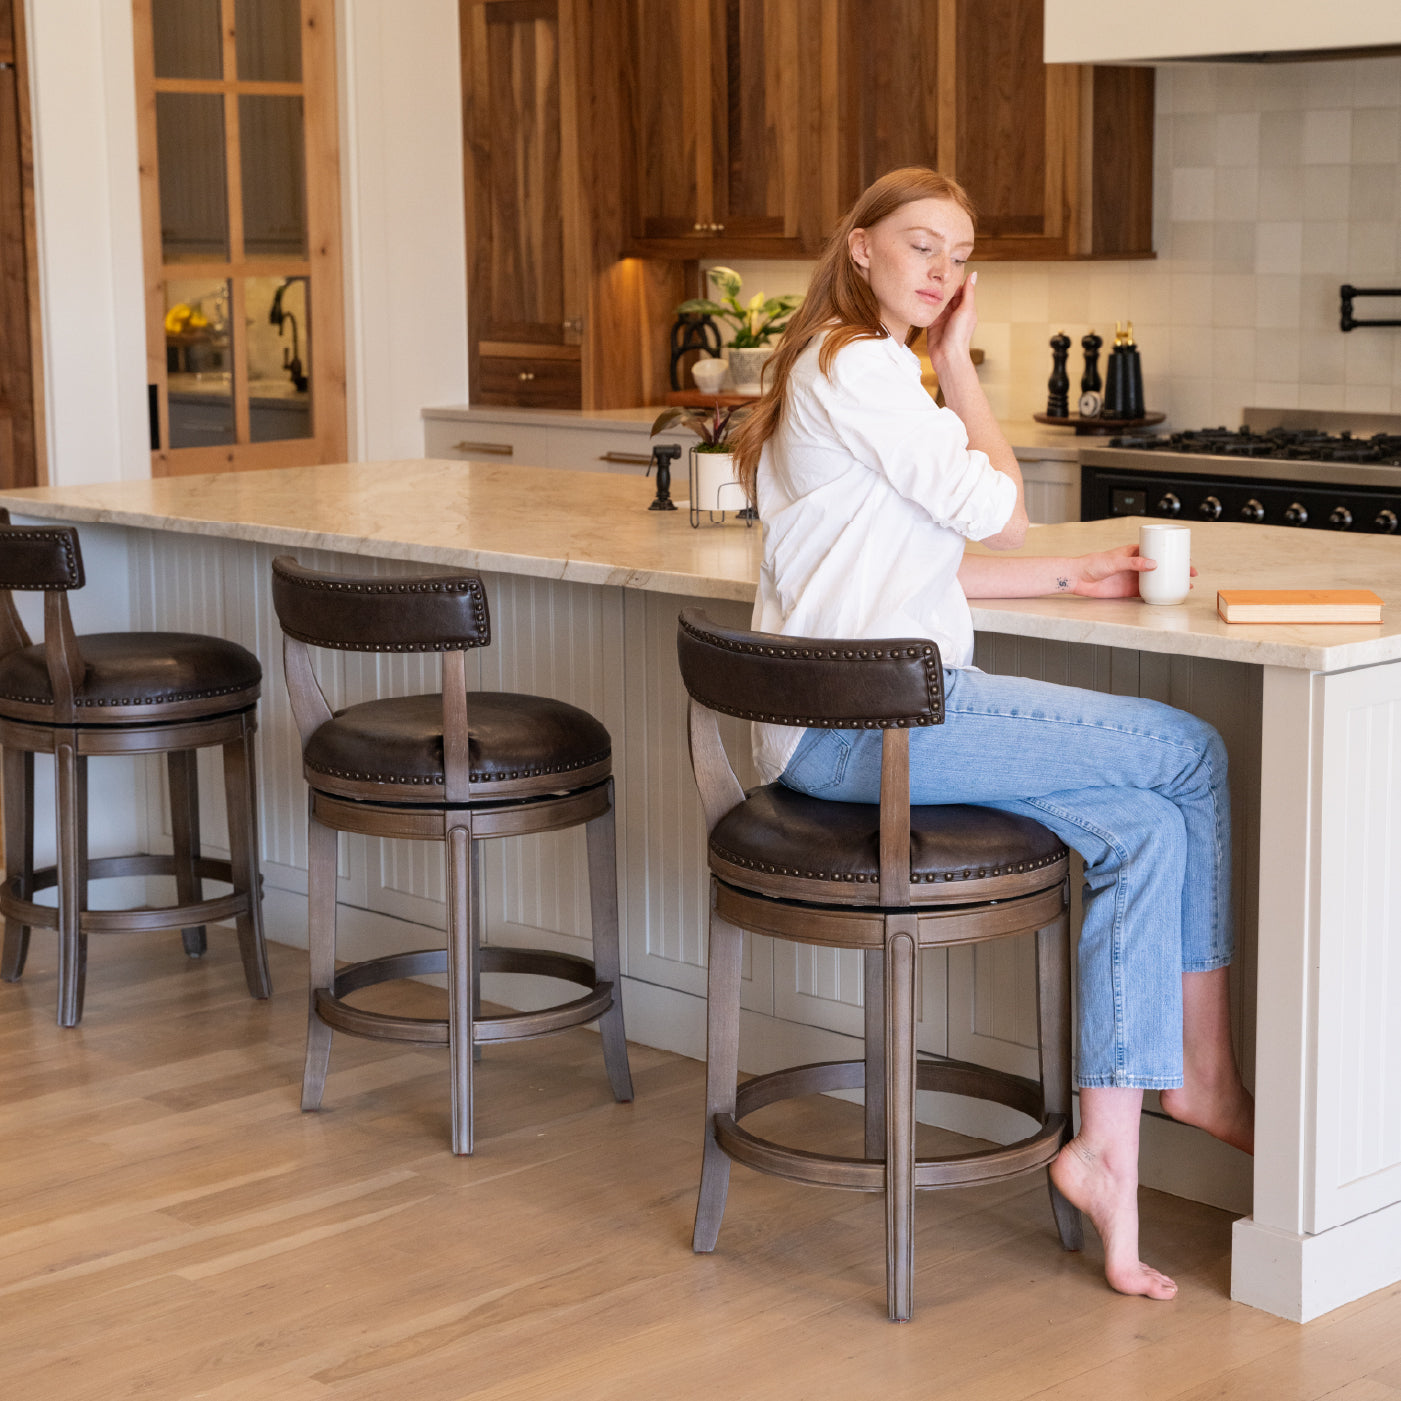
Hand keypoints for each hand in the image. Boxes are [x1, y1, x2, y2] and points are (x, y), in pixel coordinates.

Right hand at [925, 270, 978, 372]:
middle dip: (941, 288)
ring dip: (932, 295)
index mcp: (965, 308)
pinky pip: (928, 311)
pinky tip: (920, 296)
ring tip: (924, 283)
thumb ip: (968, 292)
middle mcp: (954, 312)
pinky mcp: (932, 323)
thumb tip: (973, 274)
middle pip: (947, 295)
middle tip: (932, 275)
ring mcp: (943, 318)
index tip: (945, 271)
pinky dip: (925, 305)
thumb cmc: (960, 335)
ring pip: (937, 301)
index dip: (953, 281)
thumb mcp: (966, 309)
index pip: (959, 289)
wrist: (947, 355)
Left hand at [1071, 544, 1197, 598]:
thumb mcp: (1115, 561)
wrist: (1079, 578)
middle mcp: (1137, 565)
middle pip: (1162, 566)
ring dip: (1171, 582)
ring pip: (1157, 579)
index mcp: (1134, 552)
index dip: (1173, 554)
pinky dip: (1158, 593)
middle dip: (1177, 569)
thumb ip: (1133, 562)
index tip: (1186, 558)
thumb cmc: (1092, 564)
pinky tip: (1169, 595)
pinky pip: (1147, 592)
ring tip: (1186, 585)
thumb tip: (1154, 564)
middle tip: (1192, 574)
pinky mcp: (1129, 590)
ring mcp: (1134, 578)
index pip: (1158, 551)